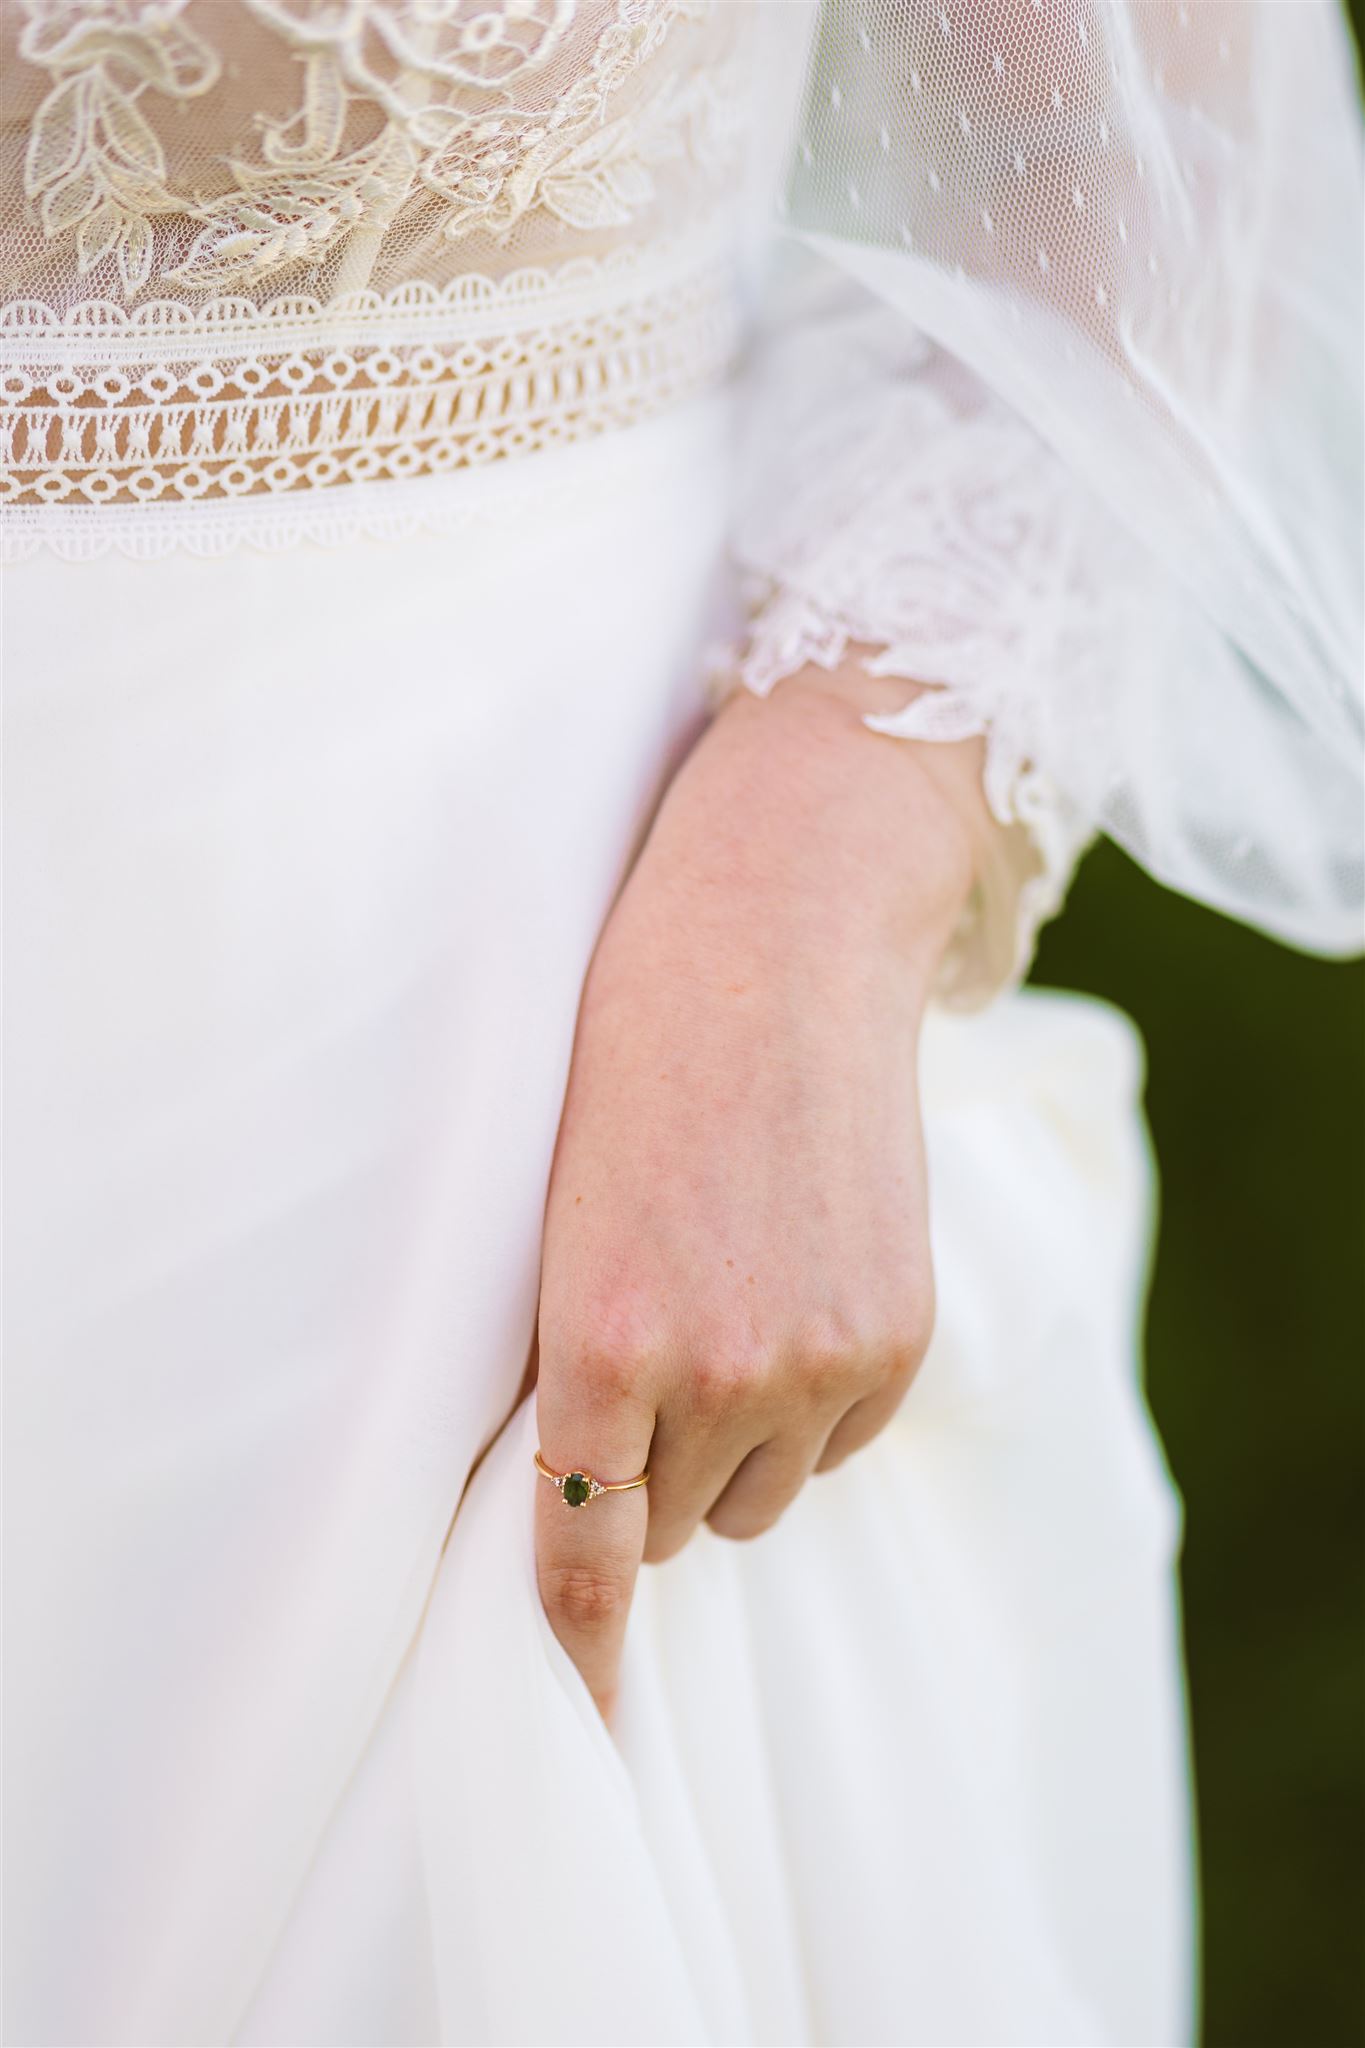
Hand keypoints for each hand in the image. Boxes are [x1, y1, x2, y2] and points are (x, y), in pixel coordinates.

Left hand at [533, 665, 988, 1718]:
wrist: (778, 949)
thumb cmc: (632, 1064)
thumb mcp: (561, 1217)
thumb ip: (578, 1361)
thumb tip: (586, 1485)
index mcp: (602, 1341)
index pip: (584, 1551)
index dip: (578, 1643)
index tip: (580, 1706)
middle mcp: (721, 1373)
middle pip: (672, 1527)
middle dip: (648, 1475)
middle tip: (649, 1358)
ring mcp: (825, 1361)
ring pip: (761, 1496)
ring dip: (735, 1445)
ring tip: (725, 1307)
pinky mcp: (901, 1339)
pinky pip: (841, 1443)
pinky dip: (810, 1402)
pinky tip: (794, 1290)